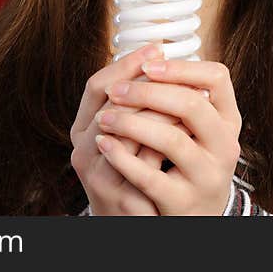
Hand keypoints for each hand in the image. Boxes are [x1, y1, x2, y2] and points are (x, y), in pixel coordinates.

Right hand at [70, 44, 185, 214]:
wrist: (132, 224)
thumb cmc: (130, 174)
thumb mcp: (124, 135)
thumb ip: (133, 104)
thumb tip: (159, 57)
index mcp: (81, 131)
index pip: (95, 86)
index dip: (126, 64)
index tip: (156, 47)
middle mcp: (82, 152)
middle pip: (114, 104)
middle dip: (152, 86)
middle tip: (181, 69)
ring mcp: (99, 178)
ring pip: (132, 133)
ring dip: (165, 112)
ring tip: (191, 96)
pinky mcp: (123, 200)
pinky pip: (149, 166)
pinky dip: (170, 146)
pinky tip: (189, 132)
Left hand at [94, 59, 241, 214]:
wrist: (193, 220)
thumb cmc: (187, 166)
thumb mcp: (196, 130)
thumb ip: (180, 97)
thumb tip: (148, 52)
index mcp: (228, 121)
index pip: (218, 78)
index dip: (181, 67)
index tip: (149, 64)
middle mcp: (225, 147)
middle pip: (191, 104)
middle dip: (147, 92)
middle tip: (117, 91)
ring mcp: (207, 177)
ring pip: (171, 139)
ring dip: (130, 122)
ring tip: (104, 118)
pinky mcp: (183, 203)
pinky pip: (149, 177)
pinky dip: (122, 157)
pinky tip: (104, 143)